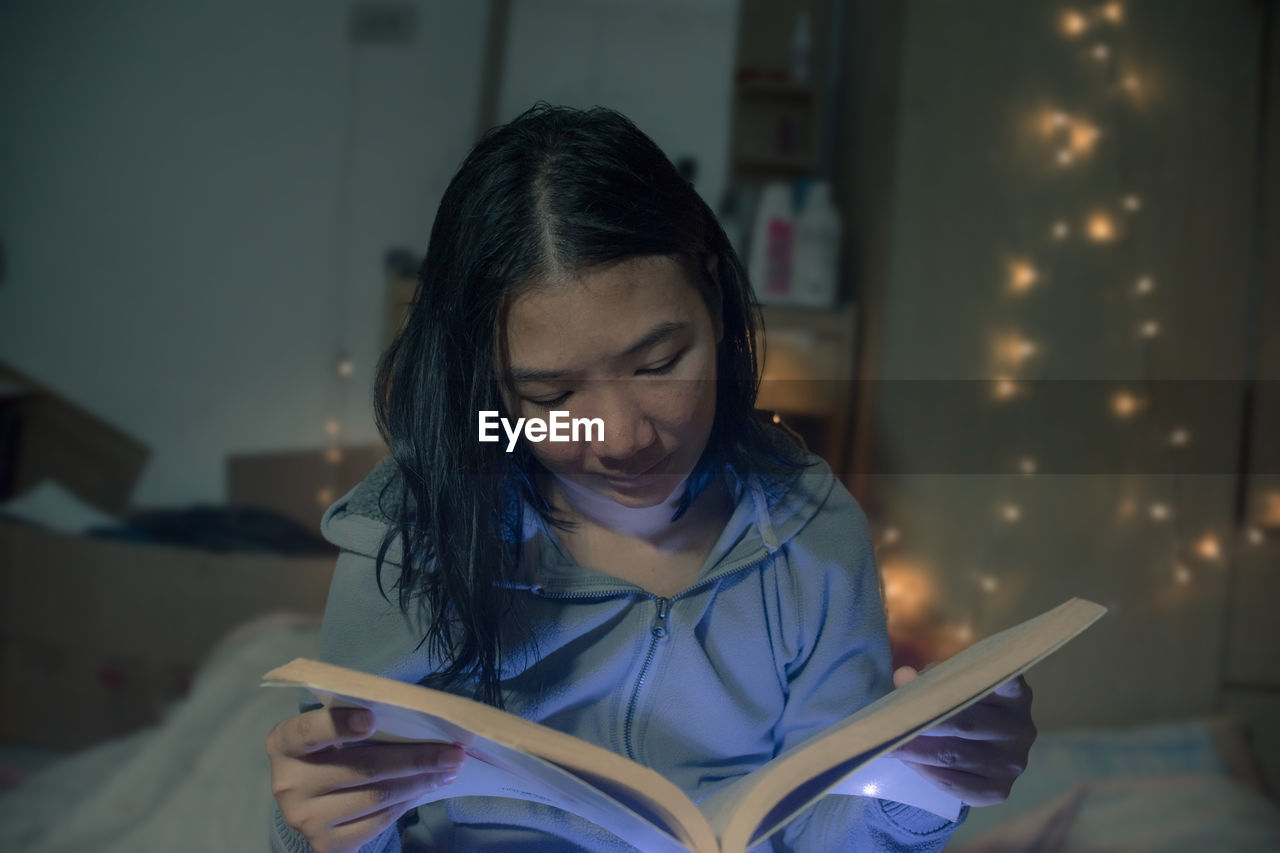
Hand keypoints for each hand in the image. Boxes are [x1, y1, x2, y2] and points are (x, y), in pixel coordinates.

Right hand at [266, 707, 464, 852]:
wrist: (307, 795)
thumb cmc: (330, 746)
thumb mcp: (333, 725)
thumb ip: (361, 718)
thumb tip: (423, 719)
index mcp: (285, 742)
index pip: (310, 731)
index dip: (341, 724)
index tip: (372, 718)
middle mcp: (288, 783)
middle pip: (363, 768)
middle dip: (416, 758)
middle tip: (453, 752)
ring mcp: (304, 818)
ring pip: (377, 797)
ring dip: (420, 782)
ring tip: (448, 770)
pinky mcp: (325, 844)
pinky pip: (378, 822)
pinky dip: (407, 803)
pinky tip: (425, 788)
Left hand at [888, 666, 1035, 806]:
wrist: (975, 751)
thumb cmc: (961, 706)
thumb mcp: (949, 686)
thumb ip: (928, 678)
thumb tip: (903, 677)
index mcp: (1015, 694)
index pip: (1001, 681)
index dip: (970, 678)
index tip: (932, 675)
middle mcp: (1022, 729)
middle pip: (963, 723)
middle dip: (920, 721)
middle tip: (885, 721)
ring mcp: (1014, 763)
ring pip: (954, 756)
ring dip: (915, 750)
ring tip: (886, 743)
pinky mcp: (1000, 790)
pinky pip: (956, 785)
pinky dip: (926, 772)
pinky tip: (906, 762)